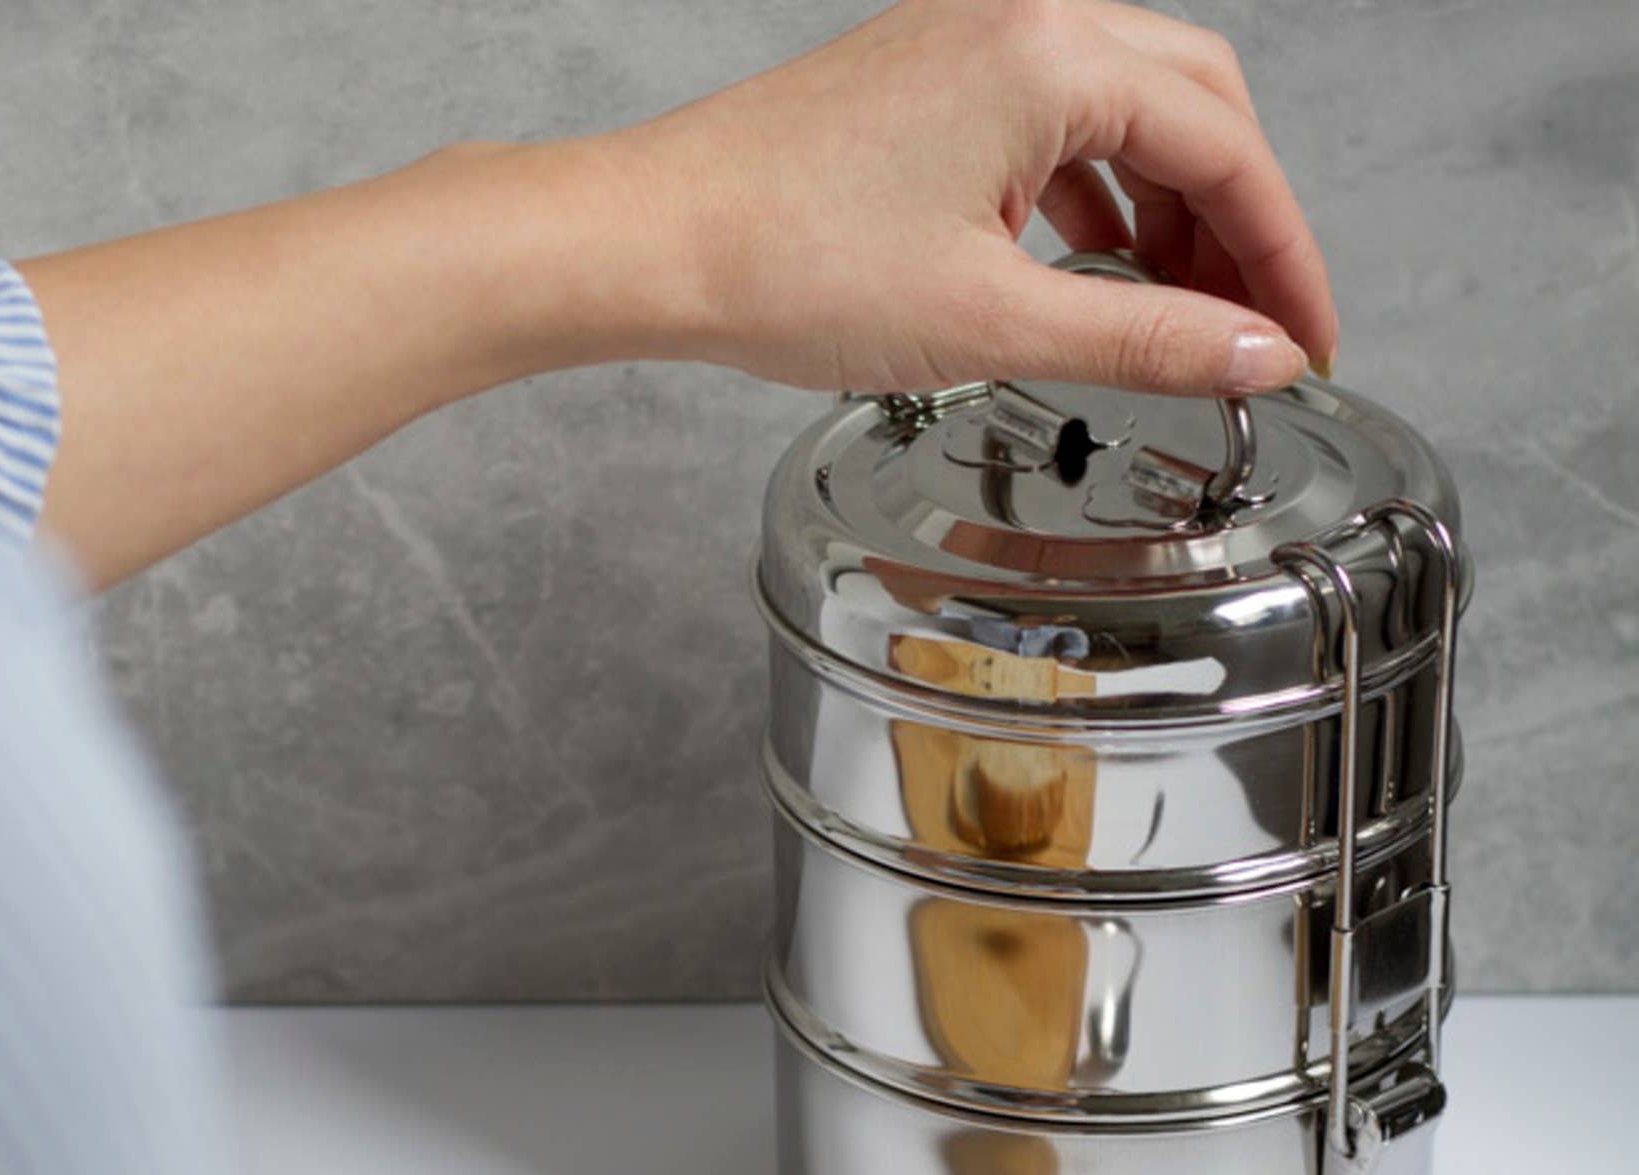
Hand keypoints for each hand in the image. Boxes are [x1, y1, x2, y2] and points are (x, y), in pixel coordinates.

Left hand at [600, 0, 1335, 395]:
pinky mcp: (929, 81)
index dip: (1283, 257)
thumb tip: (1254, 354)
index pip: (1226, 150)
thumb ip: (1145, 340)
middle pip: (1193, 108)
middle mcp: (1022, 17)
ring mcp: (970, 40)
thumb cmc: (787, 264)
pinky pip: (1052, 125)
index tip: (1309, 338)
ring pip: (1124, 113)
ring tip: (1184, 316)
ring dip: (1168, 213)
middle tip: (1258, 330)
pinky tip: (1097, 268)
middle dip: (1238, 225)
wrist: (653, 245)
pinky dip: (1094, 197)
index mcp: (1052, 54)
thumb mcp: (993, 322)